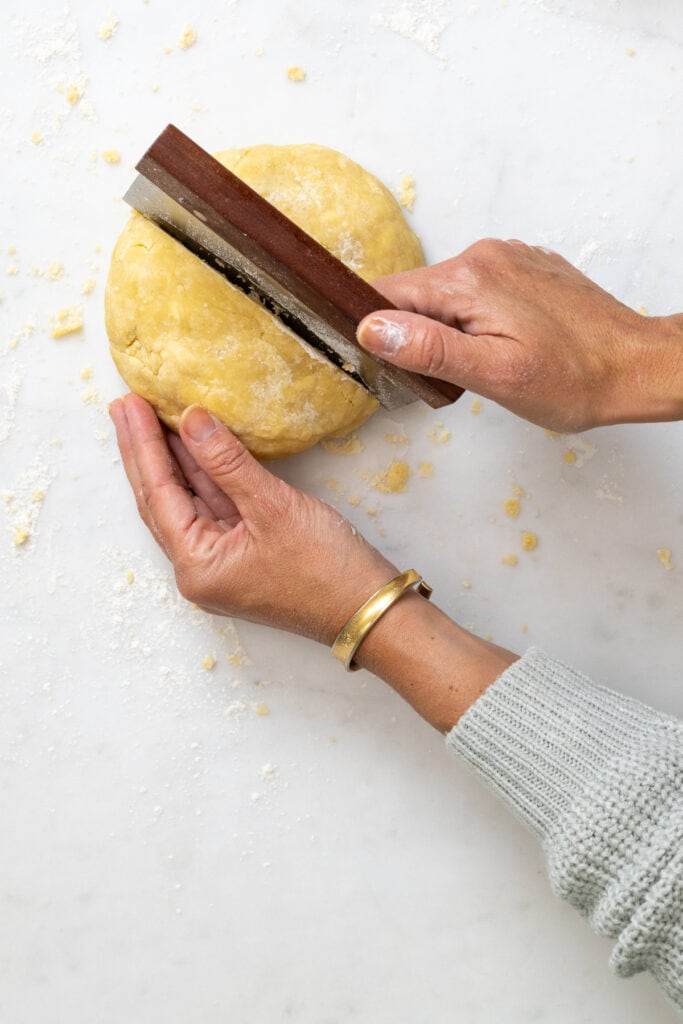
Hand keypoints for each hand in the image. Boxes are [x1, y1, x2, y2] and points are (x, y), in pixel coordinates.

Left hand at [109, 394, 515, 730]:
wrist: (369, 609)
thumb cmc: (326, 569)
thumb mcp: (273, 507)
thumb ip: (227, 462)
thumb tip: (191, 420)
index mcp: (197, 566)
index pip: (157, 495)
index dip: (142, 445)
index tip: (129, 404)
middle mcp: (200, 568)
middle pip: (162, 500)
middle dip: (144, 451)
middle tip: (125, 404)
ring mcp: (222, 562)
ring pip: (187, 502)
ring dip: (172, 460)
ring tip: (149, 418)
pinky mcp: (244, 554)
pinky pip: (213, 507)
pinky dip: (204, 475)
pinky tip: (195, 446)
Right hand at [358, 239, 682, 431]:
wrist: (635, 367)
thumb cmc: (574, 379)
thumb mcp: (494, 375)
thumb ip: (430, 348)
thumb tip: (373, 327)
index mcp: (469, 280)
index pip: (388, 293)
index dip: (379, 330)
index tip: (393, 362)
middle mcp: (485, 256)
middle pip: (416, 293)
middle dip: (419, 333)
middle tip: (455, 374)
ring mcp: (508, 258)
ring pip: (446, 293)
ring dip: (449, 328)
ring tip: (485, 361)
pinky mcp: (524, 268)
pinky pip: (477, 289)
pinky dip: (475, 317)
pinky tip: (504, 343)